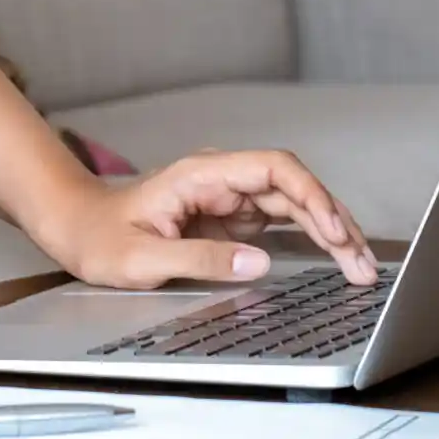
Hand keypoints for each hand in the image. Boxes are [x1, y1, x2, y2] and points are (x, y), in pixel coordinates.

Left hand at [41, 148, 378, 288]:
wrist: (75, 228)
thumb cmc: (98, 237)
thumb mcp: (141, 258)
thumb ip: (200, 258)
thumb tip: (259, 263)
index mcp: (200, 175)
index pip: (271, 169)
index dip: (310, 196)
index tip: (334, 232)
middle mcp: (220, 179)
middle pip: (292, 188)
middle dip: (333, 222)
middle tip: (363, 266)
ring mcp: (228, 197)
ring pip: (293, 205)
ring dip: (329, 233)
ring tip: (361, 269)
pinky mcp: (230, 218)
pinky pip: (281, 224)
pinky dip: (311, 241)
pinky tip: (335, 260)